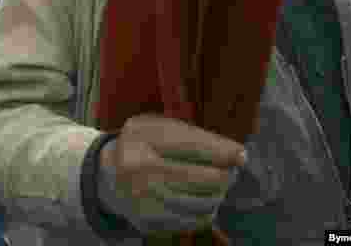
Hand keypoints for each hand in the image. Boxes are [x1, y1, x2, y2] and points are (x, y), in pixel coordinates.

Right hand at [98, 114, 245, 233]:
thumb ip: (197, 138)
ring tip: (215, 186)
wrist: (108, 173)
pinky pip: (193, 221)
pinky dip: (204, 211)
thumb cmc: (144, 146)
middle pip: (203, 179)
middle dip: (225, 176)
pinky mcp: (149, 222)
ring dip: (217, 195)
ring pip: (203, 204)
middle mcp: (139, 170)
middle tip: (230, 173)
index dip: (223, 152)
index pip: (192, 147)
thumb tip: (240, 155)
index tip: (242, 156)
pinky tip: (200, 200)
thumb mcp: (161, 129)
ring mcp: (143, 199)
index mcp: (141, 139)